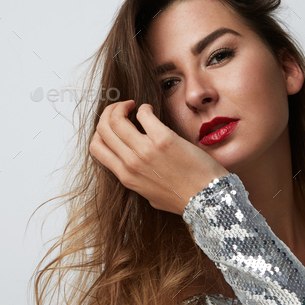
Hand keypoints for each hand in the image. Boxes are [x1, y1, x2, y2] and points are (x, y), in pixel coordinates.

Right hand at [89, 100, 229, 214]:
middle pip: (103, 129)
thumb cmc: (184, 198)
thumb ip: (139, 181)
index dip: (101, 131)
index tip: (114, 125)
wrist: (208, 198)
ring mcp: (146, 151)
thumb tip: (136, 169)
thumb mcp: (151, 195)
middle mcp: (131, 164)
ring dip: (123, 106)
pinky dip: (144, 108)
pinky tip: (150, 110)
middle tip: (123, 109)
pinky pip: (143, 114)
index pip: (97, 147)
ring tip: (134, 106)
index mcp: (127, 177)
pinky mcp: (164, 140)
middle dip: (109, 113)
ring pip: (116, 120)